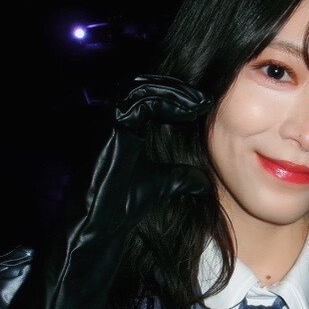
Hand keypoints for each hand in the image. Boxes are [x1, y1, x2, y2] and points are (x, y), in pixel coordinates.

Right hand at [87, 76, 213, 227]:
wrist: (104, 224)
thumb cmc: (124, 206)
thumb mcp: (164, 185)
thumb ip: (182, 178)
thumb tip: (205, 184)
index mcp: (126, 128)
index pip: (149, 97)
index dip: (177, 95)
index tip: (205, 105)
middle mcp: (115, 121)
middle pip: (144, 84)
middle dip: (176, 88)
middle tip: (204, 99)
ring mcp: (110, 122)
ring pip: (140, 87)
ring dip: (173, 91)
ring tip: (198, 103)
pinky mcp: (111, 128)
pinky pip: (140, 103)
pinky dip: (165, 102)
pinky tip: (187, 114)